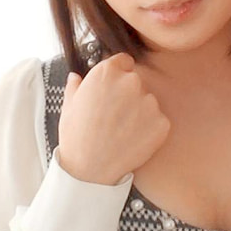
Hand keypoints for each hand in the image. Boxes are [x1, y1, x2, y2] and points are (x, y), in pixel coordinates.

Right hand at [56, 52, 170, 184]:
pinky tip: (132, 140)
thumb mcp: (69, 106)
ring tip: (121, 131)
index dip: (118, 74)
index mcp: (107, 72)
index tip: (113, 89)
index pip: (123, 61)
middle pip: (136, 81)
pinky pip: (158, 120)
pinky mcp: (161, 123)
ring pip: (147, 101)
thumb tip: (76, 77)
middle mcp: (131, 82)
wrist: (90, 169)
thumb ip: (76, 87)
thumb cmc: (76, 136)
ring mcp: (148, 102)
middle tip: (114, 115)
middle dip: (128, 94)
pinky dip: (150, 129)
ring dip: (140, 112)